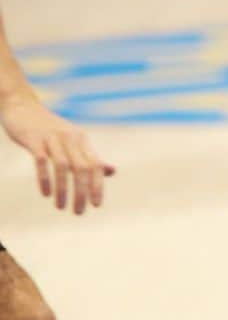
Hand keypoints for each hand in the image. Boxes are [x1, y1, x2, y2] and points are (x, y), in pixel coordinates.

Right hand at [0, 94, 114, 213]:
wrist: (22, 106)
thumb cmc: (50, 129)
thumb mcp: (74, 140)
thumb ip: (91, 157)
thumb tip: (112, 171)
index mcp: (82, 140)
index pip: (95, 165)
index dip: (98, 185)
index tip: (96, 205)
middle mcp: (70, 138)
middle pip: (82, 168)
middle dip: (82, 192)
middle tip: (79, 212)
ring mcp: (52, 138)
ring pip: (63, 166)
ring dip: (64, 189)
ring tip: (61, 208)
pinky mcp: (34, 139)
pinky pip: (42, 160)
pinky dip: (45, 178)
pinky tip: (46, 194)